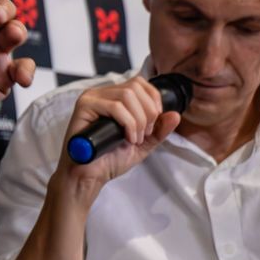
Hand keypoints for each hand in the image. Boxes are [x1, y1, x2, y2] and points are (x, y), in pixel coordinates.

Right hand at [56, 76, 180, 201]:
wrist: (90, 176)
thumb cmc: (109, 160)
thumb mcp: (142, 144)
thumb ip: (159, 130)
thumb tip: (175, 115)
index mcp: (113, 97)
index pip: (139, 82)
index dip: (153, 100)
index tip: (153, 124)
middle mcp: (101, 93)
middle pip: (135, 87)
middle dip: (148, 112)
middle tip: (144, 134)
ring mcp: (91, 98)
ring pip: (126, 95)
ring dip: (138, 120)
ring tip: (135, 138)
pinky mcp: (84, 106)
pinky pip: (115, 107)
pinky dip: (128, 123)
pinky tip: (127, 138)